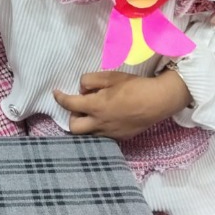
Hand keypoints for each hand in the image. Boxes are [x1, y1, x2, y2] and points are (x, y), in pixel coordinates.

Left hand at [53, 68, 189, 139]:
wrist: (158, 101)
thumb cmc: (135, 86)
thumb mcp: (110, 77)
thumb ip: (91, 81)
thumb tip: (82, 89)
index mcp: (96, 107)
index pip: (70, 104)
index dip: (60, 98)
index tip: (56, 93)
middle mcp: (100, 124)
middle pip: (74, 128)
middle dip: (72, 116)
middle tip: (81, 105)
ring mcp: (111, 133)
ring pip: (89, 133)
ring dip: (87, 123)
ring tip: (96, 111)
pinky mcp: (121, 137)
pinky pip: (103, 134)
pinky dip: (100, 126)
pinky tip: (110, 116)